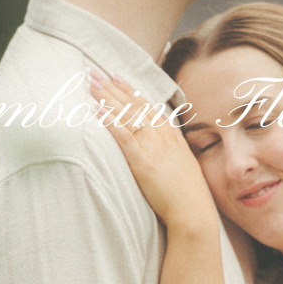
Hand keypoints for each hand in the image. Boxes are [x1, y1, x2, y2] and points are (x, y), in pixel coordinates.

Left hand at [89, 70, 217, 232]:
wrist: (192, 211)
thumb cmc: (186, 192)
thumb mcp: (181, 162)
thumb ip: (168, 147)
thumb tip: (158, 141)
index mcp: (170, 133)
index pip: (145, 104)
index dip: (128, 89)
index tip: (115, 75)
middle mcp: (161, 134)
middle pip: (132, 104)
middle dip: (111, 87)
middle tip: (93, 72)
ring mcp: (152, 146)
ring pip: (126, 115)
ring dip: (106, 97)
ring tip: (90, 83)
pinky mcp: (143, 161)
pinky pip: (123, 136)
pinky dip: (109, 121)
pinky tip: (97, 110)